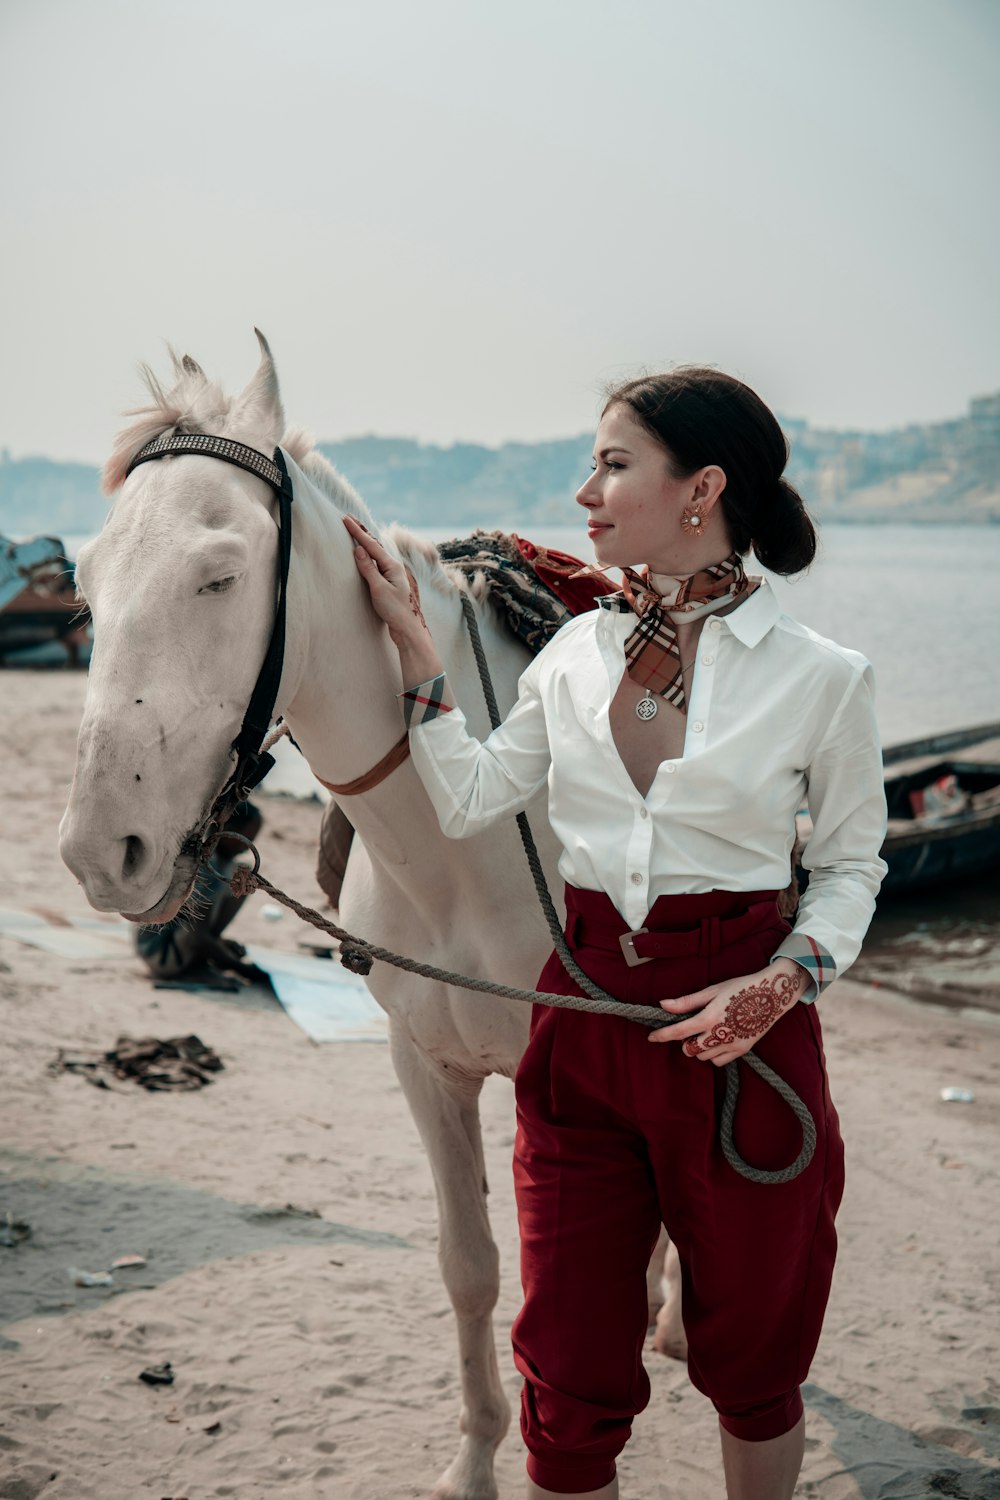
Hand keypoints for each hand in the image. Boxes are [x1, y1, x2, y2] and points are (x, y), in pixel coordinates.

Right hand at [344, 515, 427, 643]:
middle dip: (361, 531)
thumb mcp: (379, 588)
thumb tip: (359, 549)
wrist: (407, 628)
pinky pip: (376, 562)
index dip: (357, 532)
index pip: (371, 545)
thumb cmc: (395, 610)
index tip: (346, 519)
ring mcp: (392, 574)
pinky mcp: (389, 582)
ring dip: (365, 540)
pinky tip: (367, 553)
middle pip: (374, 545)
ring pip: (376, 552)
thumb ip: (368, 568)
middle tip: (349, 518)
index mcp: (392, 566)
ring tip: (356, 529)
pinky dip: (368, 553)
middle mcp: (393, 567)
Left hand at [648, 959, 807, 1066]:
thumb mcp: (712, 990)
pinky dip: (714, 1054)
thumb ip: (687, 1001)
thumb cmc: (740, 987)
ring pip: (704, 1057)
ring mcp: (732, 1044)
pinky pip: (719, 1061)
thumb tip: (663, 1004)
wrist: (772, 995)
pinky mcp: (743, 1050)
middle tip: (692, 1028)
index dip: (662, 1035)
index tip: (651, 1037)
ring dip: (700, 1048)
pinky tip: (719, 1039)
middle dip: (686, 1042)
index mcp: (710, 1017)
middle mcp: (720, 1034)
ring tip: (708, 1031)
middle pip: (691, 1049)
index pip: (679, 1032)